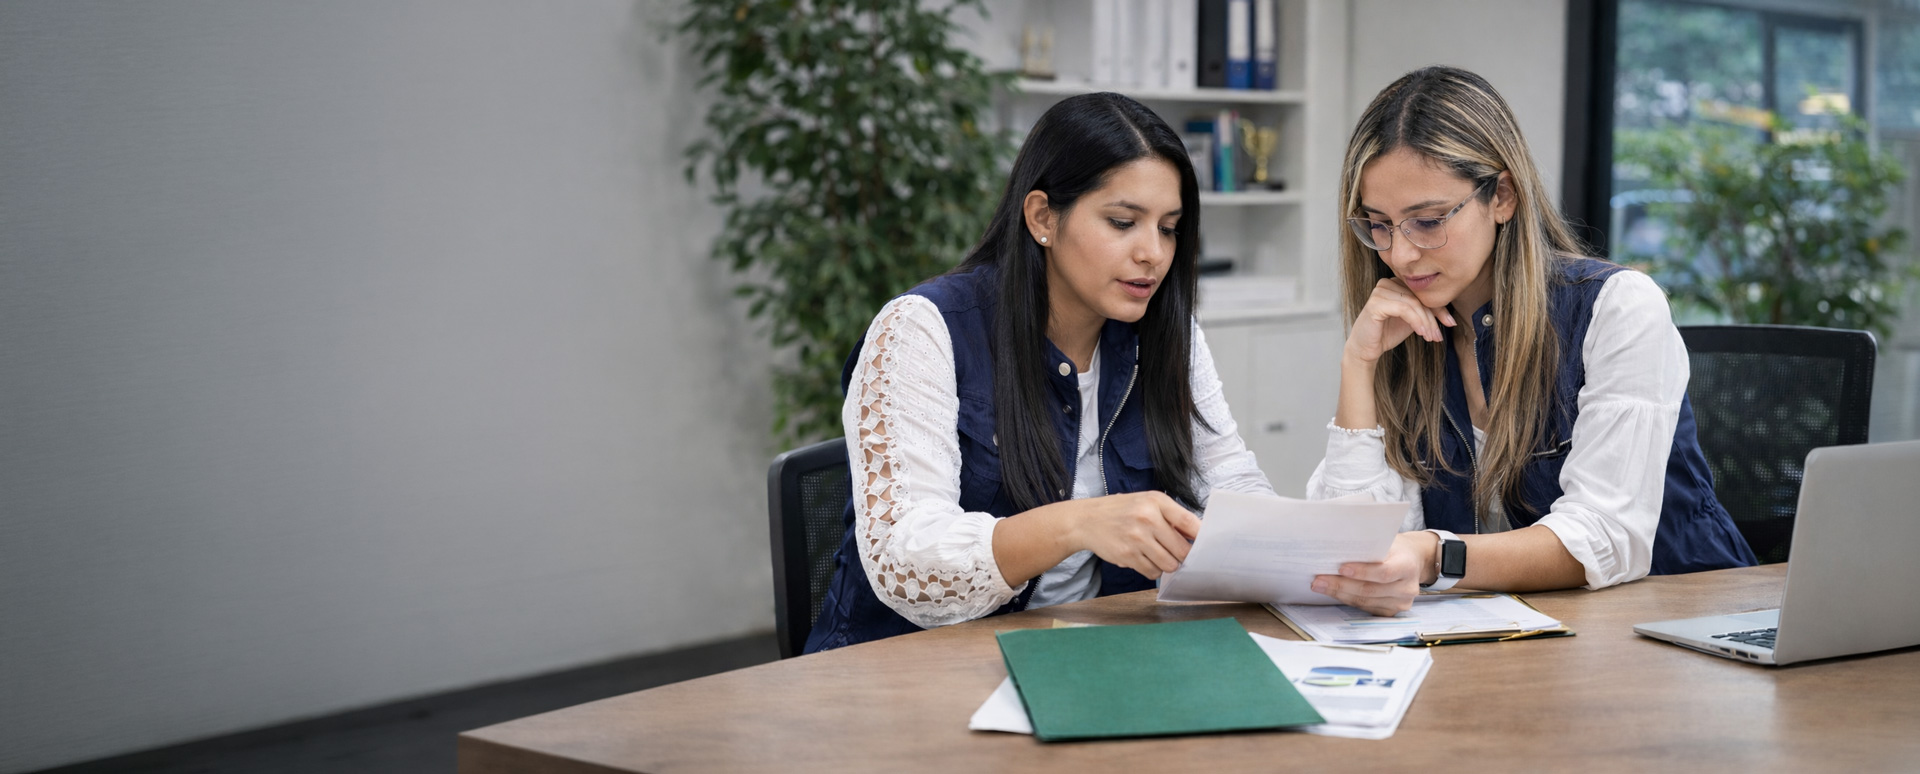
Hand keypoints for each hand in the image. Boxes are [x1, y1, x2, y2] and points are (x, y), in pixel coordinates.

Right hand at [1064, 491, 1200, 579]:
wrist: (1087, 520)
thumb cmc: (1122, 510)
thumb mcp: (1147, 502)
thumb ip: (1172, 516)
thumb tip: (1198, 536)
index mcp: (1156, 502)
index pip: (1189, 523)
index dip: (1201, 537)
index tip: (1205, 545)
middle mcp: (1147, 519)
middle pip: (1182, 550)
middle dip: (1183, 555)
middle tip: (1177, 553)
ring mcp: (1136, 539)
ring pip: (1169, 565)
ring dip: (1168, 564)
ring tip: (1159, 555)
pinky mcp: (1127, 556)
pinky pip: (1152, 572)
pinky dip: (1153, 570)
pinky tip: (1145, 558)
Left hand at [1311, 531, 1438, 616]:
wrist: (1413, 560)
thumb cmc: (1394, 548)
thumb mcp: (1387, 540)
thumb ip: (1369, 545)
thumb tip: (1335, 547)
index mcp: (1408, 565)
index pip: (1384, 572)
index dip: (1362, 572)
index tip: (1341, 568)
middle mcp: (1407, 587)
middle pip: (1370, 590)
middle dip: (1341, 585)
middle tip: (1318, 580)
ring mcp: (1401, 602)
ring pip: (1365, 601)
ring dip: (1340, 594)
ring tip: (1320, 585)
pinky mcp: (1392, 611)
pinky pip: (1366, 608)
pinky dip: (1347, 599)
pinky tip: (1334, 593)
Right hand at [1343, 278, 1455, 365]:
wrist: (1366, 348)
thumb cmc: (1387, 333)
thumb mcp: (1412, 321)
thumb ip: (1425, 313)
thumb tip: (1450, 317)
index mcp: (1396, 284)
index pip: (1422, 293)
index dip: (1439, 308)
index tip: (1450, 323)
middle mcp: (1387, 283)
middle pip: (1419, 298)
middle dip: (1432, 318)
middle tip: (1438, 335)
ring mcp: (1380, 291)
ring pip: (1413, 303)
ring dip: (1426, 322)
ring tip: (1430, 337)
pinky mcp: (1376, 303)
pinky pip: (1403, 309)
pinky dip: (1416, 321)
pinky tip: (1421, 333)